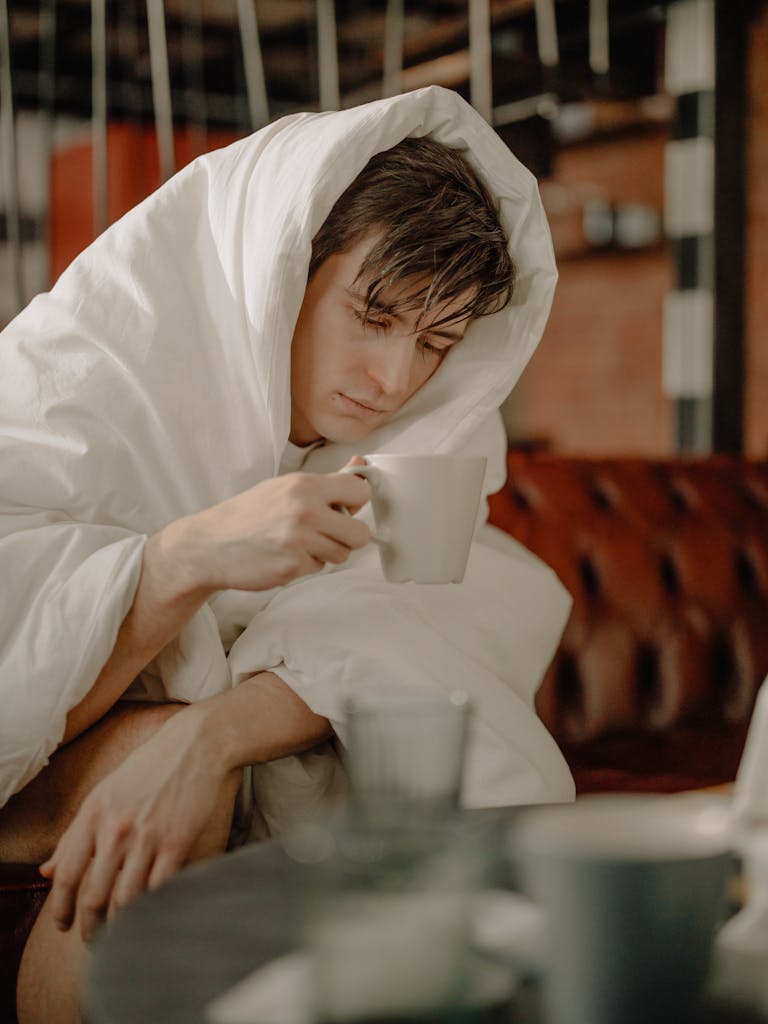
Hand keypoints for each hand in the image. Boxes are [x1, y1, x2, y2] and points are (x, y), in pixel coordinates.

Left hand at [39, 708, 232, 942]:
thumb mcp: (105, 792)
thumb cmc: (152, 766)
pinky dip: (153, 909)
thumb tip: (46, 871)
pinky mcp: (177, 843)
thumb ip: (74, 833)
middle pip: (94, 895)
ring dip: (120, 926)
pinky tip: (151, 915)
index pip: (66, 874)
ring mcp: (147, 837)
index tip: (63, 924)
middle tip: (92, 939)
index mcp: (94, 814)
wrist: (198, 744)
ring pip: (126, 900)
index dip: (61, 907)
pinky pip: (159, 890)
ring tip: (120, 935)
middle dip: (91, 927)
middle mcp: (116, 828)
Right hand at [168, 459, 371, 592]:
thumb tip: (360, 463)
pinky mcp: (293, 566)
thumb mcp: (285, 487)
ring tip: (298, 543)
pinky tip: (284, 555)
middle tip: (327, 533)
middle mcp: (305, 511)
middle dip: (348, 537)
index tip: (345, 508)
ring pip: (342, 554)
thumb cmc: (249, 514)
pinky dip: (306, 565)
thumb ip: (327, 481)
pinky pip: (319, 568)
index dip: (356, 503)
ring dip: (325, 552)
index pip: (360, 491)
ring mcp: (299, 541)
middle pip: (360, 534)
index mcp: (305, 485)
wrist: (211, 545)